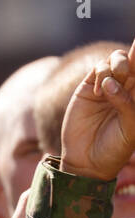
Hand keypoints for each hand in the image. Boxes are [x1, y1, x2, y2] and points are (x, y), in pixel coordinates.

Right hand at [60, 39, 134, 180]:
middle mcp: (127, 87)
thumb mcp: (131, 126)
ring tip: (112, 84)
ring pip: (118, 59)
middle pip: (134, 59)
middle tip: (128, 69)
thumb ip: (127, 102)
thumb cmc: (115, 145)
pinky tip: (99, 92)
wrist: (87, 159)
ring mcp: (108, 86)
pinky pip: (98, 69)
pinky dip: (101, 75)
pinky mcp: (88, 88)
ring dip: (118, 66)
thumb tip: (112, 81)